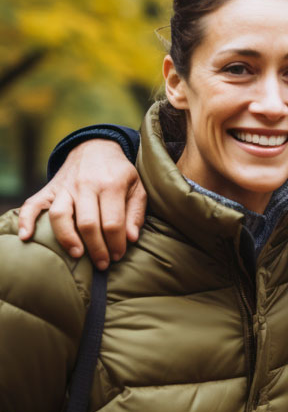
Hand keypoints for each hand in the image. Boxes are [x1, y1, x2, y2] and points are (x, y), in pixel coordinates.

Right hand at [17, 139, 145, 268]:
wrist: (95, 148)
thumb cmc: (120, 174)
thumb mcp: (137, 188)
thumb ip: (136, 213)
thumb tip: (131, 238)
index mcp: (111, 185)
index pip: (113, 222)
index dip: (116, 243)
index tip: (118, 256)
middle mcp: (86, 185)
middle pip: (88, 222)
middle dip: (96, 248)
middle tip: (102, 264)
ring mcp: (65, 187)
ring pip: (60, 215)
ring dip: (67, 238)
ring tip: (76, 255)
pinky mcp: (49, 189)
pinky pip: (32, 204)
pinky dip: (26, 220)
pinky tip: (26, 237)